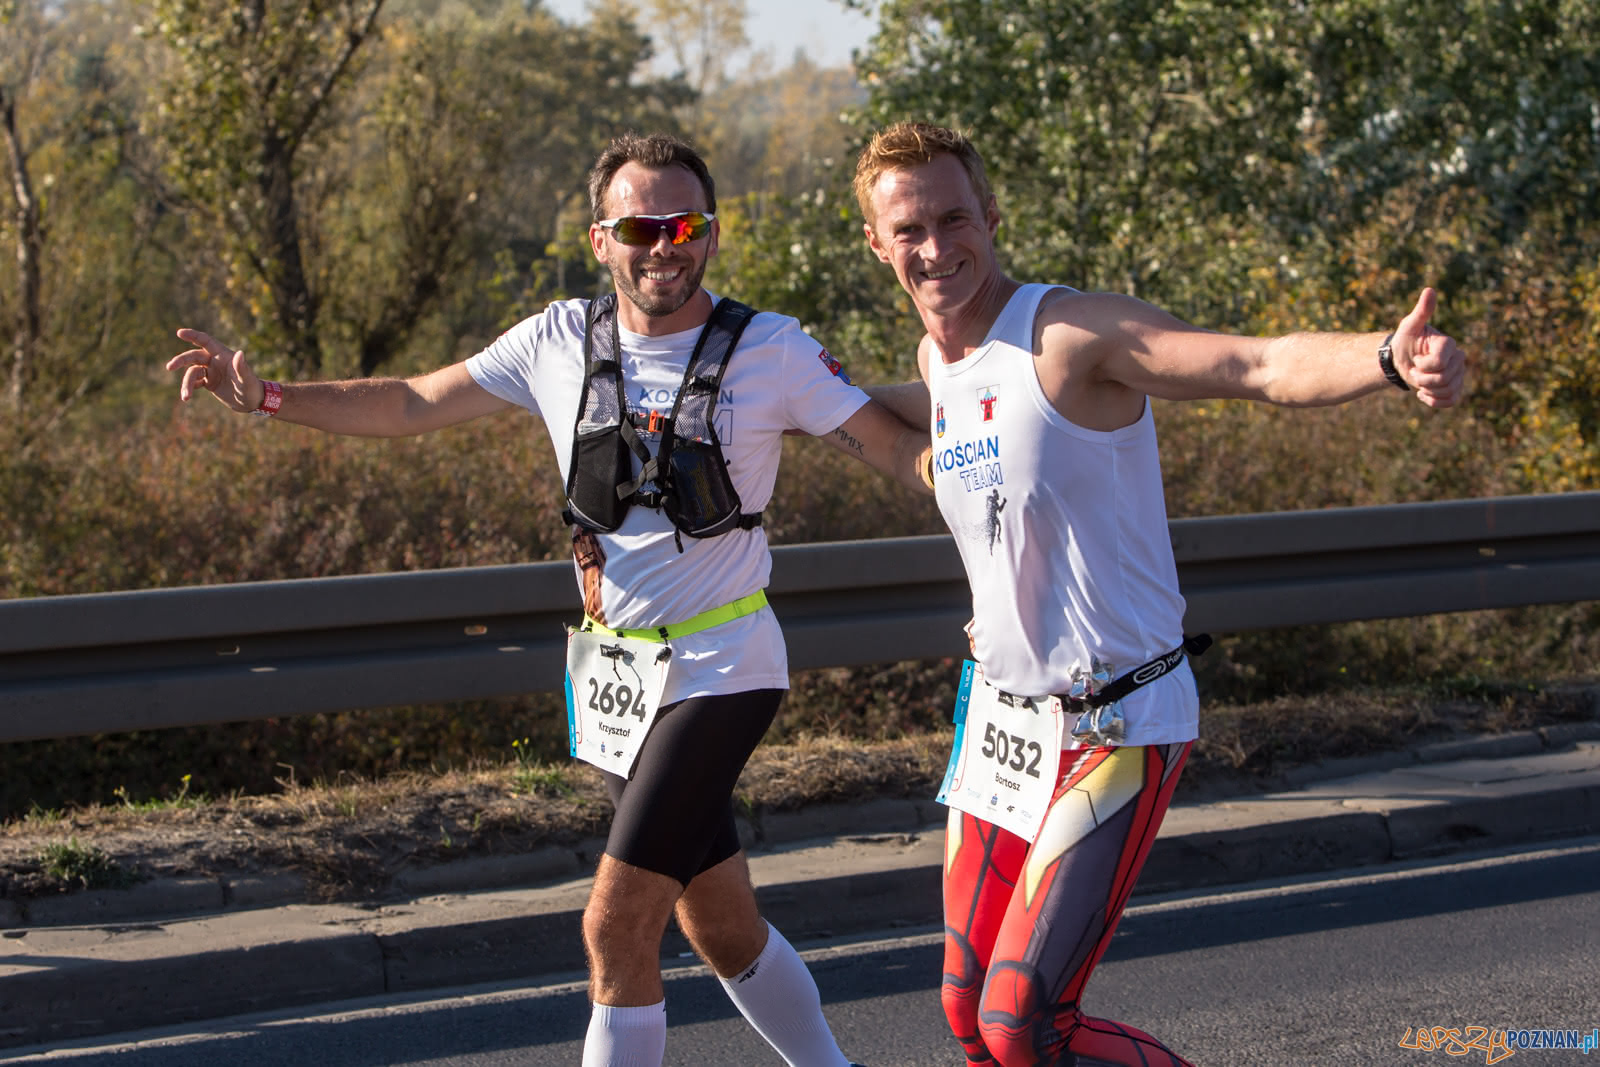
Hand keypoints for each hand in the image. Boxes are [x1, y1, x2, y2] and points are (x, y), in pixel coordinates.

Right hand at [167, 328, 264, 411]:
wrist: (253, 402)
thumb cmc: (252, 387)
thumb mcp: (246, 379)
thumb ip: (241, 367)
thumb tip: (240, 353)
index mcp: (223, 355)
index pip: (206, 341)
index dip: (193, 335)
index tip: (179, 333)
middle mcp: (215, 361)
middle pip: (193, 356)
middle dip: (181, 360)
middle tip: (170, 367)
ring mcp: (211, 372)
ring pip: (192, 372)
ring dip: (186, 384)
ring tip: (186, 397)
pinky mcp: (209, 383)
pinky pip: (194, 383)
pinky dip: (189, 388)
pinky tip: (187, 397)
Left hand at [1391, 288, 1466, 407]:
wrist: (1401, 359)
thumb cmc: (1405, 340)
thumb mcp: (1409, 326)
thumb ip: (1421, 311)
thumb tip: (1430, 290)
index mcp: (1448, 344)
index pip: (1440, 362)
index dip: (1423, 365)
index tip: (1416, 359)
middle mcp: (1458, 358)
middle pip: (1444, 379)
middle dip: (1423, 379)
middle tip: (1414, 370)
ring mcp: (1458, 373)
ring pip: (1449, 390)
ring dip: (1428, 390)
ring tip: (1418, 381)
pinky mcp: (1454, 387)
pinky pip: (1452, 400)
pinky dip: (1436, 402)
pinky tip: (1423, 395)